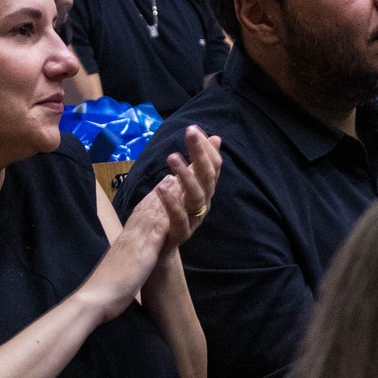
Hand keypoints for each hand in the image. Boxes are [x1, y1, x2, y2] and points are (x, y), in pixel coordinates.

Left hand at [149, 125, 222, 254]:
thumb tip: (216, 138)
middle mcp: (204, 202)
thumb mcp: (187, 183)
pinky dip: (171, 202)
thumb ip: (200, 163)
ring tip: (172, 156)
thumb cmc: (175, 212)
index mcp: (205, 190)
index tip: (193, 129)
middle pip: (207, 176)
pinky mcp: (181, 233)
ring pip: (196, 196)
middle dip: (200, 153)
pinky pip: (179, 218)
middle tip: (190, 132)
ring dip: (186, 175)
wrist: (162, 248)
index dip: (205, 148)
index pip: (212, 165)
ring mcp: (194, 219)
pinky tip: (161, 187)